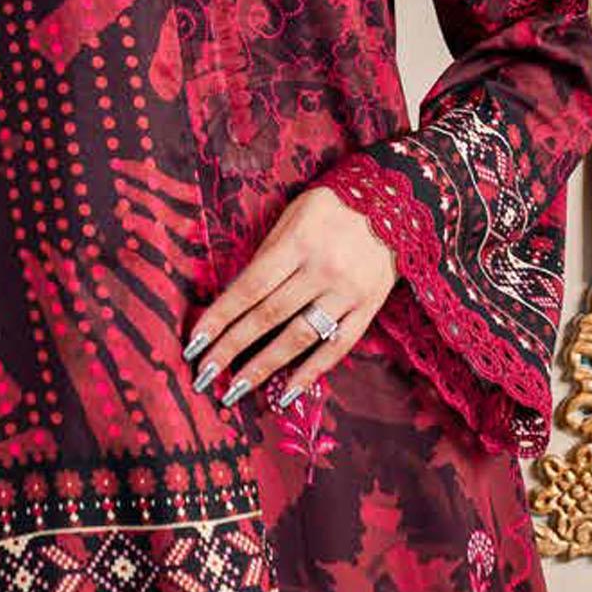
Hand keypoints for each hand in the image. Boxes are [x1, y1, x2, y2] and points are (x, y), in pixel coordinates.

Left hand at [181, 184, 399, 408]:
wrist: (397, 199)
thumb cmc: (333, 204)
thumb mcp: (293, 215)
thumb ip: (268, 254)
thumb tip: (236, 298)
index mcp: (297, 242)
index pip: (249, 287)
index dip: (219, 317)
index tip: (194, 343)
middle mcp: (321, 269)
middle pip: (268, 316)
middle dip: (232, 348)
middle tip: (204, 376)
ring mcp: (347, 291)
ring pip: (299, 336)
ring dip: (265, 367)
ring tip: (237, 390)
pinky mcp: (369, 307)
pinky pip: (338, 345)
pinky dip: (311, 371)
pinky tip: (287, 392)